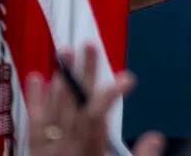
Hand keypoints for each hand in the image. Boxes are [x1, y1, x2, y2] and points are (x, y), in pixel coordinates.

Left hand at [26, 44, 164, 155]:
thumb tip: (157, 137)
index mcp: (86, 151)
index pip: (96, 115)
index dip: (110, 93)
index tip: (128, 77)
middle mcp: (64, 146)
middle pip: (73, 104)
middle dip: (83, 73)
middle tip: (89, 44)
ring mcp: (47, 148)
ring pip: (52, 109)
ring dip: (60, 79)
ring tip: (65, 51)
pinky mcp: (35, 152)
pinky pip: (33, 123)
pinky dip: (35, 100)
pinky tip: (35, 77)